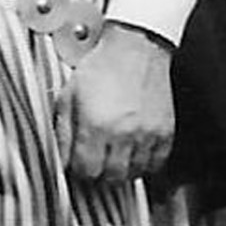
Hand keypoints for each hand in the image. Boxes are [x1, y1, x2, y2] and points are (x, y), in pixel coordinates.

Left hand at [53, 21, 174, 187]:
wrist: (136, 48)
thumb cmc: (101, 68)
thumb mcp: (69, 95)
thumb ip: (62, 131)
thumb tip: (60, 159)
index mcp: (96, 126)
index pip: (86, 171)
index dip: (78, 170)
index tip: (77, 163)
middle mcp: (124, 134)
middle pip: (110, 177)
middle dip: (99, 174)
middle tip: (94, 161)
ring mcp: (147, 135)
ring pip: (134, 174)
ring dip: (121, 170)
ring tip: (112, 155)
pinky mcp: (165, 132)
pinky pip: (156, 164)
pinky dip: (144, 164)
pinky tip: (133, 152)